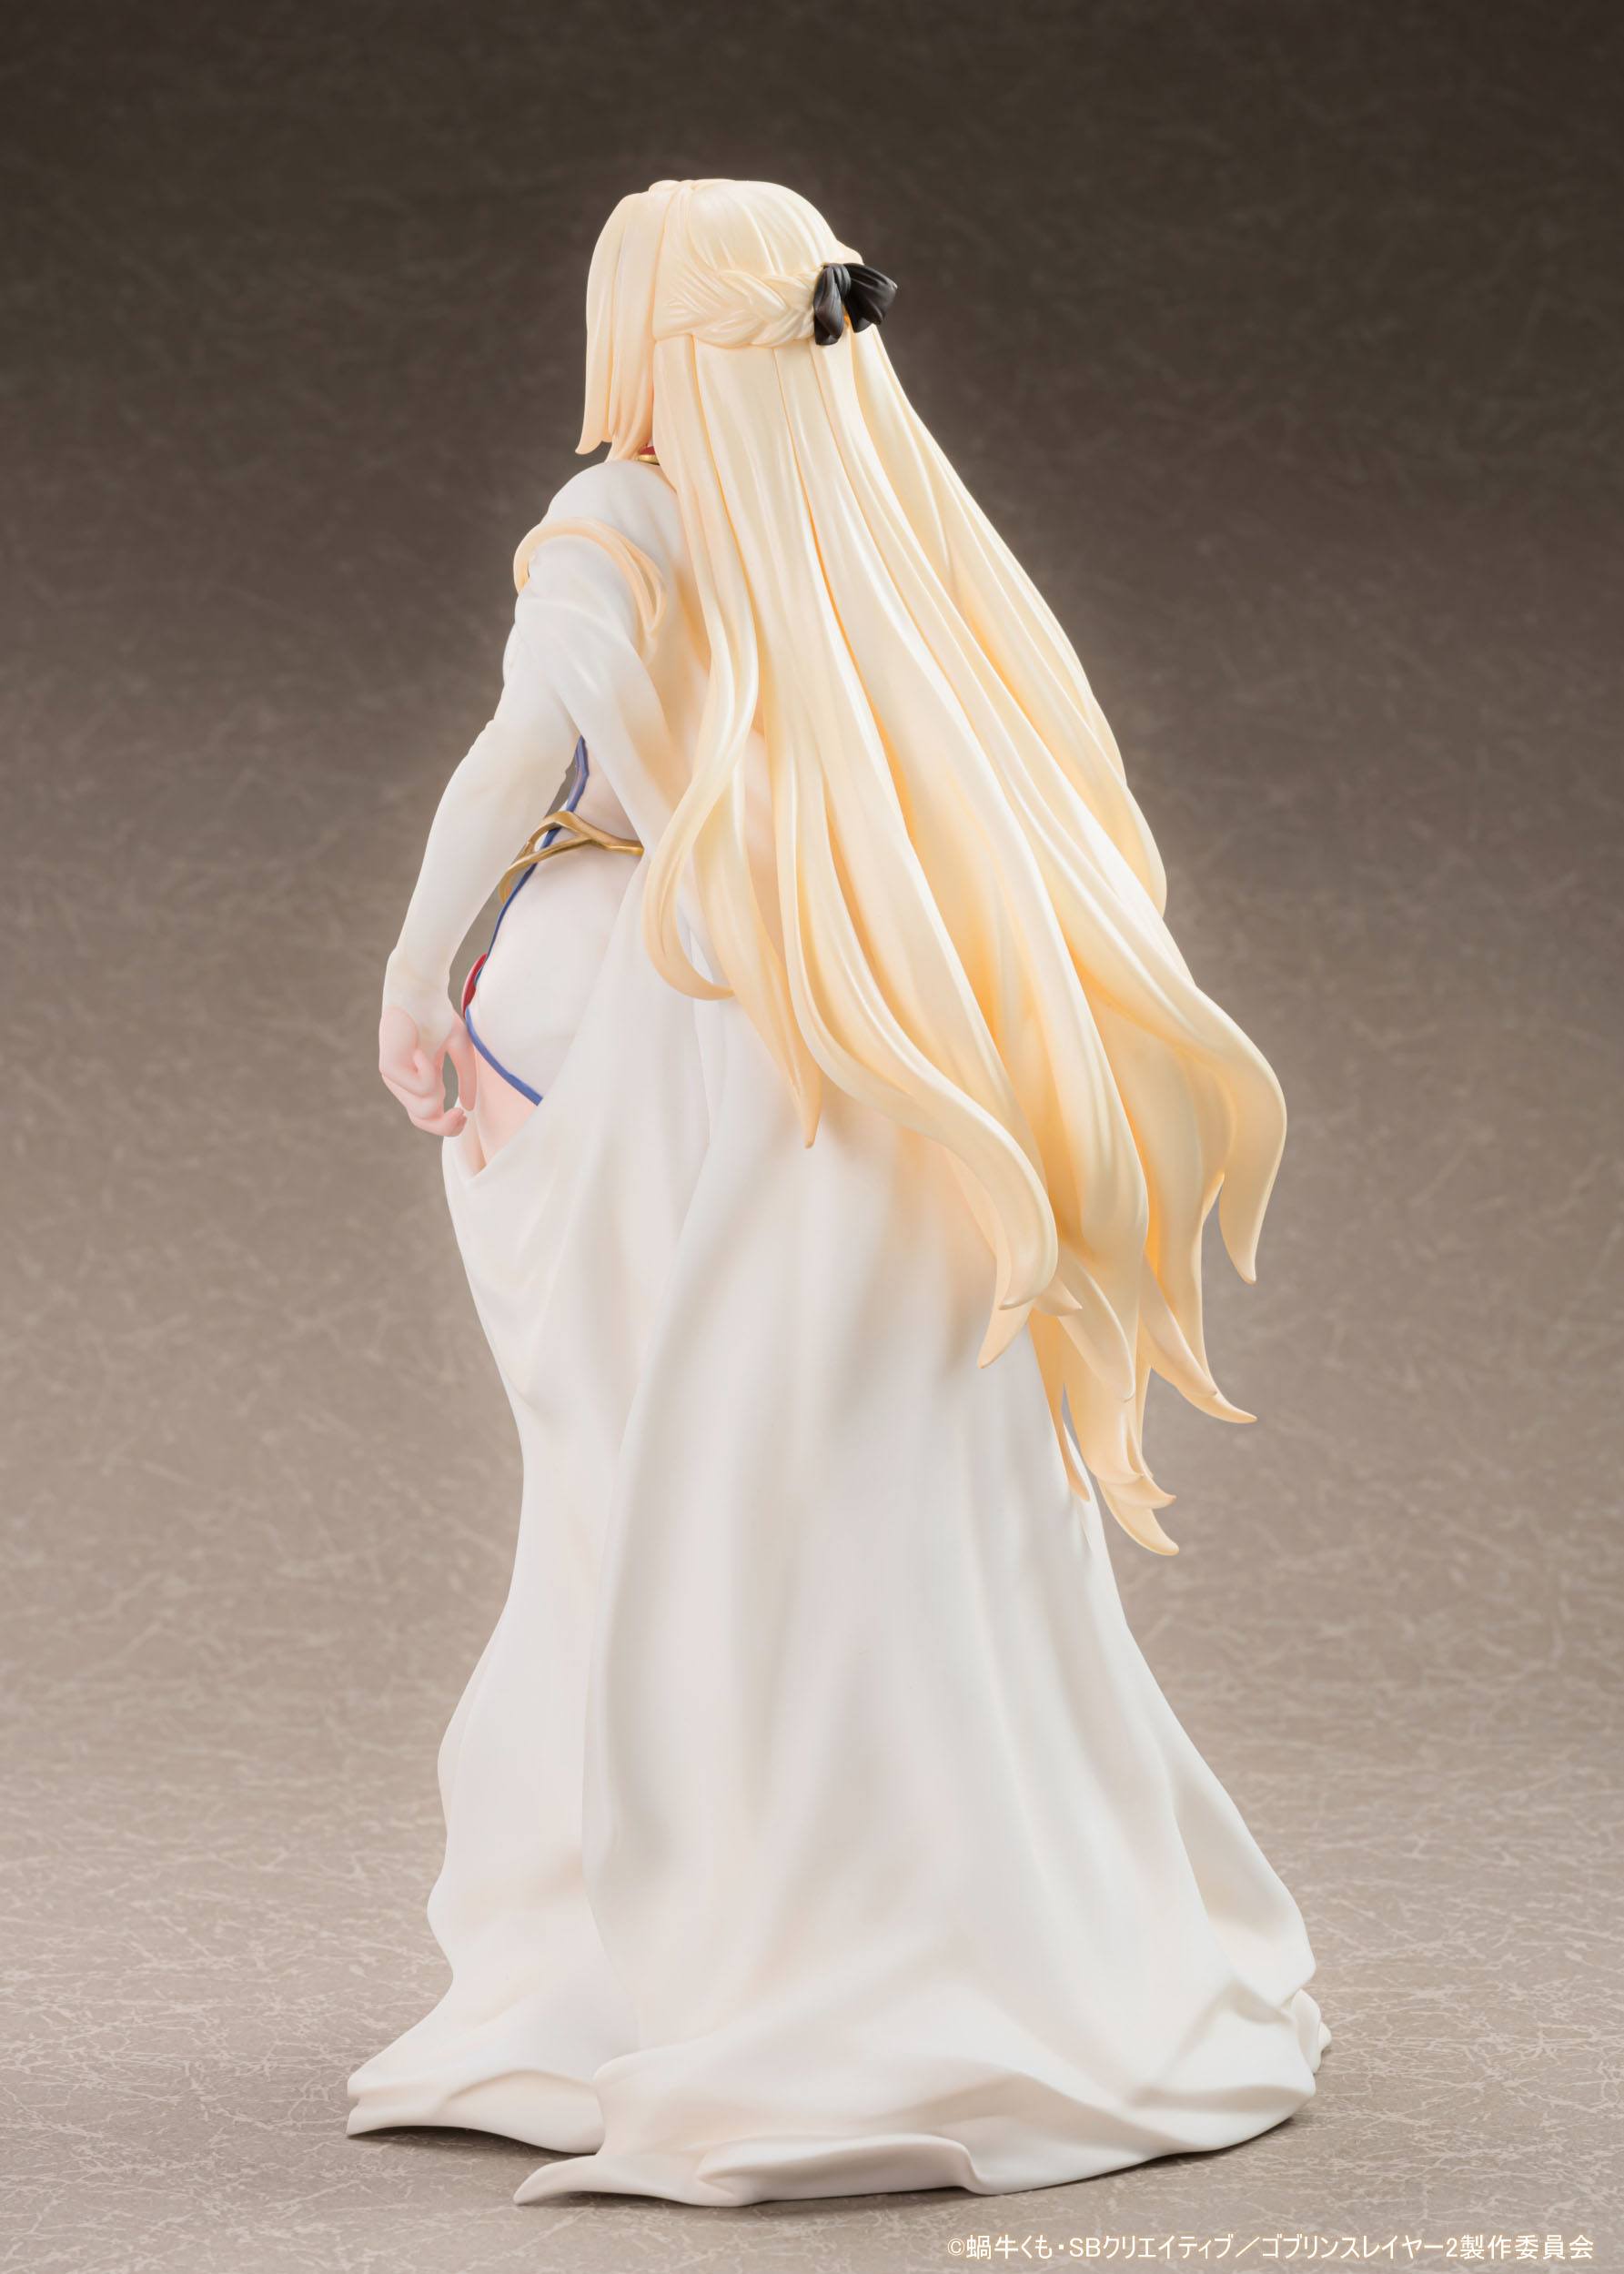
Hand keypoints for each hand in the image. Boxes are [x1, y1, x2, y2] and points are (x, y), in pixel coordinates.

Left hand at [378, 1002, 477, 1137]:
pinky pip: (421, 1088)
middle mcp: (404, 1082)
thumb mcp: (461, 1049)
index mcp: (420, 1079)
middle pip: (422, 1121)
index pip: (428, 1116)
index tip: (465, 1115)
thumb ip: (466, 1078)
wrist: (419, 992)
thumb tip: (469, 1107)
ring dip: (438, 1093)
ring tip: (435, 1064)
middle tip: (460, 1114)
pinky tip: (422, 1050)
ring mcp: (394, 1077)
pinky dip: (429, 1072)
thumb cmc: (439, 1015)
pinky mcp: (389, 1069)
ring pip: (422, 1110)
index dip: (447, 1125)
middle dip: (445, 1125)